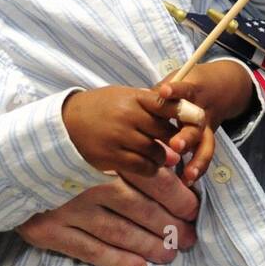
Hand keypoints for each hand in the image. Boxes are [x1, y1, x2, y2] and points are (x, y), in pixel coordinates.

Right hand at [17, 159, 199, 265]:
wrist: (10, 161)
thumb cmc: (70, 149)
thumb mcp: (103, 139)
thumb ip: (137, 150)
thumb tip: (177, 161)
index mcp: (108, 158)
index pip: (155, 179)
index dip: (179, 197)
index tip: (193, 210)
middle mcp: (90, 184)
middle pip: (141, 209)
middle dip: (170, 226)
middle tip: (188, 238)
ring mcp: (69, 209)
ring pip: (119, 232)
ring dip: (149, 246)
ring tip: (169, 255)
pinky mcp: (49, 230)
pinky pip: (89, 250)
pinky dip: (116, 262)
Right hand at [62, 85, 194, 177]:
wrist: (66, 123)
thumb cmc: (102, 107)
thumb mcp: (124, 96)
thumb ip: (151, 104)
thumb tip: (181, 117)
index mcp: (134, 99)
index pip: (167, 104)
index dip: (185, 113)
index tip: (198, 118)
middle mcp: (128, 117)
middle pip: (165, 132)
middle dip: (176, 140)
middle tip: (180, 145)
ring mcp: (119, 138)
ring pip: (156, 152)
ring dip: (164, 157)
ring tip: (164, 156)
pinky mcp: (111, 157)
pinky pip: (142, 167)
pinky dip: (151, 168)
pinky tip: (150, 166)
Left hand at [158, 60, 253, 183]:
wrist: (222, 87)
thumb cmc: (187, 85)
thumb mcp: (176, 80)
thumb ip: (159, 92)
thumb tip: (140, 99)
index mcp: (193, 92)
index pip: (185, 90)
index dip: (176, 91)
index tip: (164, 92)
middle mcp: (202, 112)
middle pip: (197, 124)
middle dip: (187, 136)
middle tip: (176, 145)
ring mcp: (206, 127)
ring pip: (206, 144)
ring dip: (197, 160)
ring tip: (188, 175)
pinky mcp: (206, 140)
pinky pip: (204, 155)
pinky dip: (197, 168)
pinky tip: (187, 180)